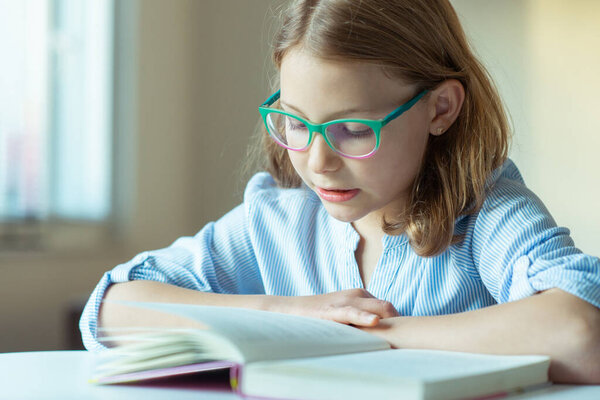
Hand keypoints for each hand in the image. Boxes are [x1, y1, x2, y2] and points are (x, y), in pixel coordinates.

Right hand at [271, 288, 399, 326]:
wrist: (291, 310)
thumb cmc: (320, 316)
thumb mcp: (346, 315)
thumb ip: (363, 320)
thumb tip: (383, 334)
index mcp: (362, 295)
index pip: (389, 308)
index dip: (398, 323)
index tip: (406, 338)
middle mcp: (357, 295)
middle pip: (388, 308)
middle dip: (399, 323)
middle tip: (409, 341)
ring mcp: (345, 301)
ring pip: (376, 308)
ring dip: (390, 321)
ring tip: (402, 335)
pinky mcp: (332, 311)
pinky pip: (352, 313)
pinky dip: (364, 318)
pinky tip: (374, 322)